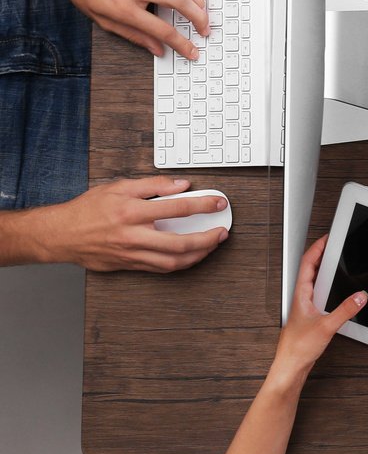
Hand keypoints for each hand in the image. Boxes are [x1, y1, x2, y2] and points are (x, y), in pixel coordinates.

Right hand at [38, 176, 225, 271]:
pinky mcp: (128, 265)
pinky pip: (160, 269)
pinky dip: (179, 263)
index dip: (203, 205)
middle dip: (207, 239)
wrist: (60, 235)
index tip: (219, 203)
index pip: (177, 208)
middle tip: (222, 232)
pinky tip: (190, 256)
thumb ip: (153, 185)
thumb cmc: (87, 210)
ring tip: (212, 245)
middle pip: (179, 243)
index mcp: (131, 211)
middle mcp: (132, 235)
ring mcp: (131, 254)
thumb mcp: (119, 187)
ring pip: (172, 262)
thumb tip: (181, 184)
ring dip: (198, 255)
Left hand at [270, 235, 366, 383]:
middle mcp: (302, 298)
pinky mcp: (311, 316)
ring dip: (326, 271)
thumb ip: (345, 311)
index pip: (308, 262)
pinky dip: (330, 287)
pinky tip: (339, 292)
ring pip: (316, 282)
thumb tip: (360, 296)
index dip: (318, 247)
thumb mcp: (326, 327)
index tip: (329, 237)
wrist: (290, 367)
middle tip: (336, 245)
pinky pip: (321, 295)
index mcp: (301, 295)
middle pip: (312, 269)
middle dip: (323, 254)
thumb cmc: (297, 348)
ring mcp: (306, 307)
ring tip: (339, 263)